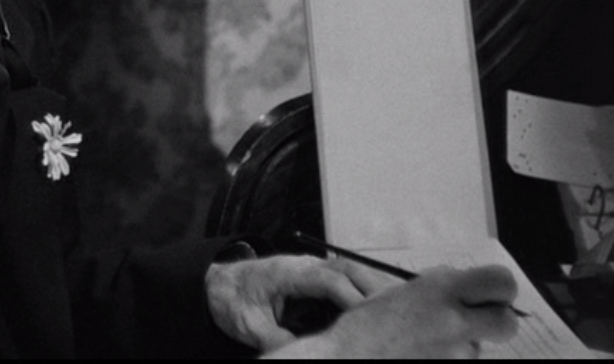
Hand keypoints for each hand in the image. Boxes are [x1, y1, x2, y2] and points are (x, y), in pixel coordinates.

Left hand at [205, 254, 391, 350]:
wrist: (217, 283)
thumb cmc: (232, 300)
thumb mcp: (250, 327)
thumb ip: (280, 340)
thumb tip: (308, 354)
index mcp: (288, 273)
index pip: (330, 280)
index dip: (353, 299)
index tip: (371, 321)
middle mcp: (304, 265)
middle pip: (349, 269)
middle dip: (375, 289)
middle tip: (399, 315)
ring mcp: (311, 267)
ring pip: (353, 269)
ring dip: (375, 286)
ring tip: (400, 310)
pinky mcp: (315, 275)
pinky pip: (347, 276)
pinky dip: (366, 288)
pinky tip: (382, 306)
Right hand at [263, 265, 519, 358]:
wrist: (348, 360)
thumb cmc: (366, 327)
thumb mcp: (400, 292)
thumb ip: (436, 286)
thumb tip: (462, 283)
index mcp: (440, 290)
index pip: (500, 282)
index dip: (500, 288)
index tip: (490, 292)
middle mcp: (453, 321)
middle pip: (506, 322)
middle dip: (496, 321)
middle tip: (475, 321)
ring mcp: (455, 354)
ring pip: (478, 347)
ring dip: (462, 345)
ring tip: (426, 344)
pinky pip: (460, 363)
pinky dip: (446, 359)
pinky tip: (420, 356)